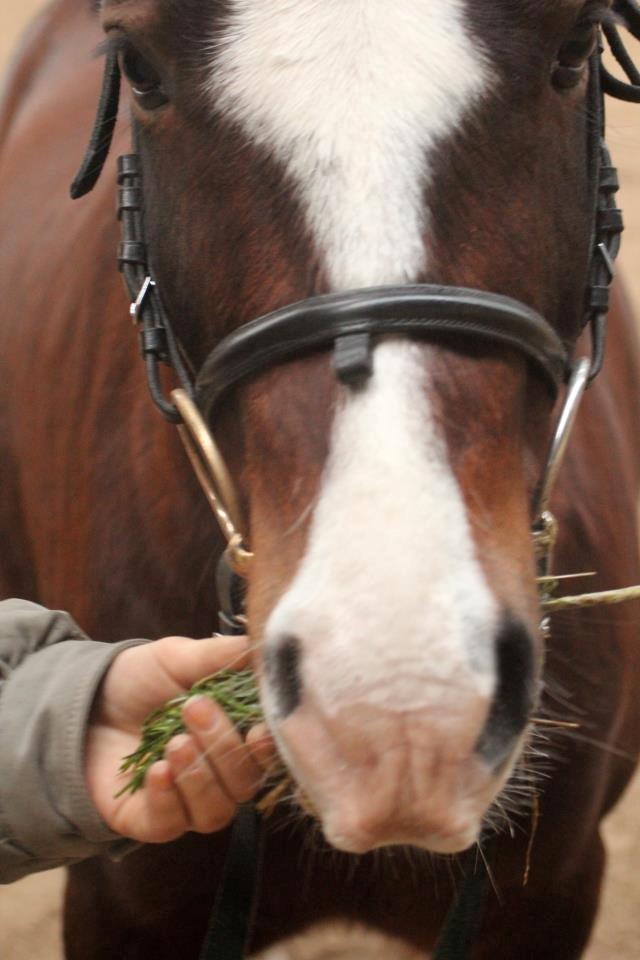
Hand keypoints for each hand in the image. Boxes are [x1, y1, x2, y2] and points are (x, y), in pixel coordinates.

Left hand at [85, 635, 273, 843]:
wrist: (83, 702)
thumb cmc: (140, 680)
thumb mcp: (180, 658)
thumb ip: (223, 657)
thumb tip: (265, 646)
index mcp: (236, 736)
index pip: (267, 753)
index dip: (268, 747)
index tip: (258, 729)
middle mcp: (219, 776)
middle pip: (243, 782)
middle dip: (222, 746)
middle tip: (194, 708)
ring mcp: (187, 803)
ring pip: (214, 811)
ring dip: (198, 776)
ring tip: (173, 742)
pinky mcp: (152, 822)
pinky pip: (172, 825)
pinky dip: (168, 799)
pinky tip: (156, 771)